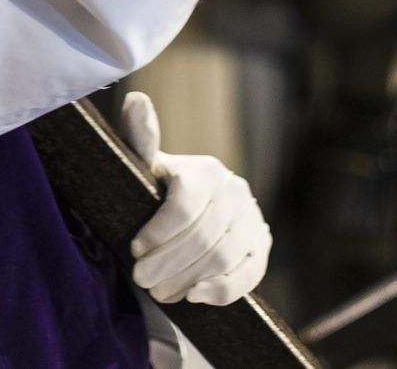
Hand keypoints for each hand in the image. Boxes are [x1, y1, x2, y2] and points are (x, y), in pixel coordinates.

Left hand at [118, 92, 270, 305]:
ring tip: (160, 292)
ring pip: (223, 257)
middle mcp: (235, 191)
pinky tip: (194, 296)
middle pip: (203, 237)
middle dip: (168, 263)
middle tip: (142, 280)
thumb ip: (140, 139)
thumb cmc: (157, 190)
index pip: (185, 204)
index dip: (159, 232)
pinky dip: (222, 290)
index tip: (135, 249)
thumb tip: (136, 98)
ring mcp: (252, 220)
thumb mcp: (144, 168)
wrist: (186, 217)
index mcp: (205, 170)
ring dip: (188, 279)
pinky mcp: (262, 247)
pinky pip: (249, 274)